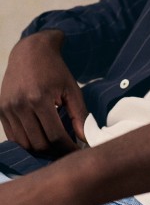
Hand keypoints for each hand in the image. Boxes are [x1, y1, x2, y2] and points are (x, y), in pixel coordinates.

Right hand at [0, 31, 87, 155]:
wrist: (30, 52)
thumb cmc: (55, 70)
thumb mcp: (72, 89)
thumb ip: (79, 115)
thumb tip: (85, 139)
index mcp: (39, 98)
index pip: (55, 136)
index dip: (68, 149)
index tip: (77, 152)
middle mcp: (20, 104)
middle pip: (38, 143)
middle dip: (55, 151)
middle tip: (67, 150)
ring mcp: (7, 108)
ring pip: (25, 143)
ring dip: (41, 149)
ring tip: (55, 146)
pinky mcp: (1, 109)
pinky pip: (13, 136)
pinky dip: (27, 142)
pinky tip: (41, 138)